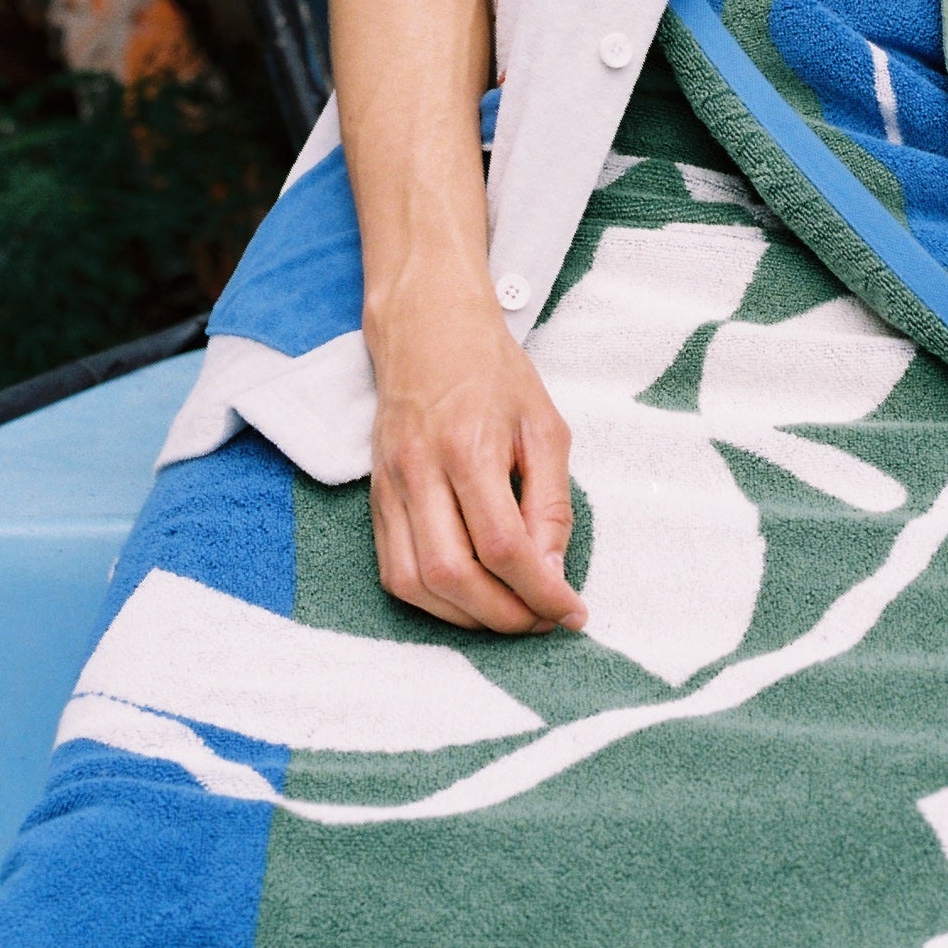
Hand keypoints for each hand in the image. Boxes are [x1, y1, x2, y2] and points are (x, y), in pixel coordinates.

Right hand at [366, 289, 586, 634]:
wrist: (427, 328)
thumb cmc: (493, 372)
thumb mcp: (544, 426)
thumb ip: (551, 503)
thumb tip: (552, 573)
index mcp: (469, 446)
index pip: (503, 545)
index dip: (540, 591)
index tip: (572, 610)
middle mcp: (420, 470)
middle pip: (453, 574)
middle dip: (505, 615)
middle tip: (543, 620)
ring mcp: (390, 486)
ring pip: (415, 583)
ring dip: (466, 618)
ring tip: (511, 615)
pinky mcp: (376, 497)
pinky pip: (393, 571)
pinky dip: (433, 601)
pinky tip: (470, 600)